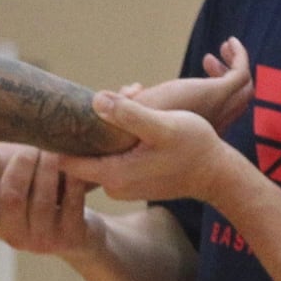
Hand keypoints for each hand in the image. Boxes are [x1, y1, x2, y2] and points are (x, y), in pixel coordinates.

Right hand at [0, 142, 94, 256]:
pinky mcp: (69, 238)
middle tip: (29, 147)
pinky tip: (73, 164)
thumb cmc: (31, 196)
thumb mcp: (6, 184)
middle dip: (20, 167)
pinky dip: (72, 181)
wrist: (75, 231)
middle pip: (11, 199)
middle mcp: (12, 236)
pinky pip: (71, 205)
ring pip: (42, 201)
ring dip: (46, 169)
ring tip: (51, 149)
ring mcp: (41, 240)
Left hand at [61, 92, 232, 202]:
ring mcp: (122, 185)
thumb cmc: (194, 148)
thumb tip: (95, 100)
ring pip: (100, 150)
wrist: (218, 173)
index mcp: (113, 174)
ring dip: (109, 126)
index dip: (62, 136)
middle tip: (121, 95)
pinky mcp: (131, 181)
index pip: (65, 160)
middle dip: (94, 122)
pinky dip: (121, 135)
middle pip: (84, 151)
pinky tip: (140, 113)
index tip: (70, 111)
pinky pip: (113, 155)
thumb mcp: (162, 126)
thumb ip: (129, 115)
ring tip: (134, 96)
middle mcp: (112, 185)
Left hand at [117, 37, 250, 133]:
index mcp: (196, 129)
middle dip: (229, 81)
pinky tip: (229, 41)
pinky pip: (240, 73)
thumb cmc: (133, 129)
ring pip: (244, 89)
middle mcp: (211, 121)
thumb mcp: (134, 113)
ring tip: (222, 49)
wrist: (140, 134)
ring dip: (236, 68)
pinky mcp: (217, 92)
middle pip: (238, 103)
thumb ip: (132, 100)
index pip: (220, 116)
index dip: (218, 101)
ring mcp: (218, 108)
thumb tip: (134, 88)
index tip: (200, 78)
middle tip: (210, 62)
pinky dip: (239, 56)